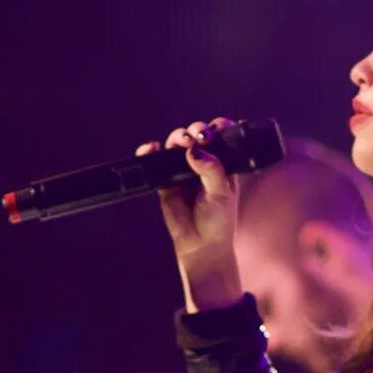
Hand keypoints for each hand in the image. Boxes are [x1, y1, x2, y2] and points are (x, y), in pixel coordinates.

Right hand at [144, 118, 245, 310]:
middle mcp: (203, 162)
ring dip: (177, 137)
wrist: (201, 245)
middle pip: (196, 135)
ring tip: (181, 143)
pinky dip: (150, 152)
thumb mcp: (222, 193)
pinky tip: (151, 147)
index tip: (213, 131)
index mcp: (222, 162)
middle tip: (197, 137)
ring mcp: (182, 170)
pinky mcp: (165, 180)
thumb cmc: (219, 220)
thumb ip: (211, 169)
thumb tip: (194, 150)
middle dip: (195, 130)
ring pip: (176, 144)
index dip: (216, 127)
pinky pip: (155, 161)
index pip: (220, 135)